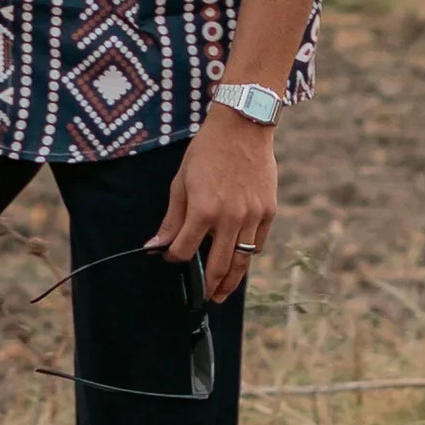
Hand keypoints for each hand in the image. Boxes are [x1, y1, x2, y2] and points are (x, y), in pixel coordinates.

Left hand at [151, 104, 278, 298]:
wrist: (242, 127)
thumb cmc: (206, 151)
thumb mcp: (181, 182)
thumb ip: (172, 218)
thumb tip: (156, 246)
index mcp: (204, 211)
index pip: (185, 250)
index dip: (175, 258)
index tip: (172, 258)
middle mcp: (230, 218)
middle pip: (218, 265)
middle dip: (208, 285)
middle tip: (204, 297)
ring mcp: (252, 216)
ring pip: (242, 261)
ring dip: (231, 281)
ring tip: (222, 293)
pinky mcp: (268, 211)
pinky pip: (258, 243)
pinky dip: (249, 255)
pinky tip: (240, 261)